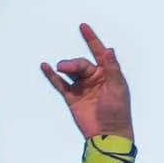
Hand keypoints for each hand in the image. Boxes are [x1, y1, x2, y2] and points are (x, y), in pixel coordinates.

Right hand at [40, 21, 132, 142]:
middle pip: (81, 64)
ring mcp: (82, 88)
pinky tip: (46, 67)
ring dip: (64, 68)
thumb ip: (112, 68)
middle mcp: (94, 79)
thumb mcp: (117, 88)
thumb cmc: (117, 112)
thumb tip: (109, 50)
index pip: (99, 52)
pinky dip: (52, 76)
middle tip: (65, 66)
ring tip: (59, 68)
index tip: (83, 27)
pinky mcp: (72, 98)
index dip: (91, 39)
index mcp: (108, 74)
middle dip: (73, 63)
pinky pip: (60, 84)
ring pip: (71, 72)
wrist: (107, 134)